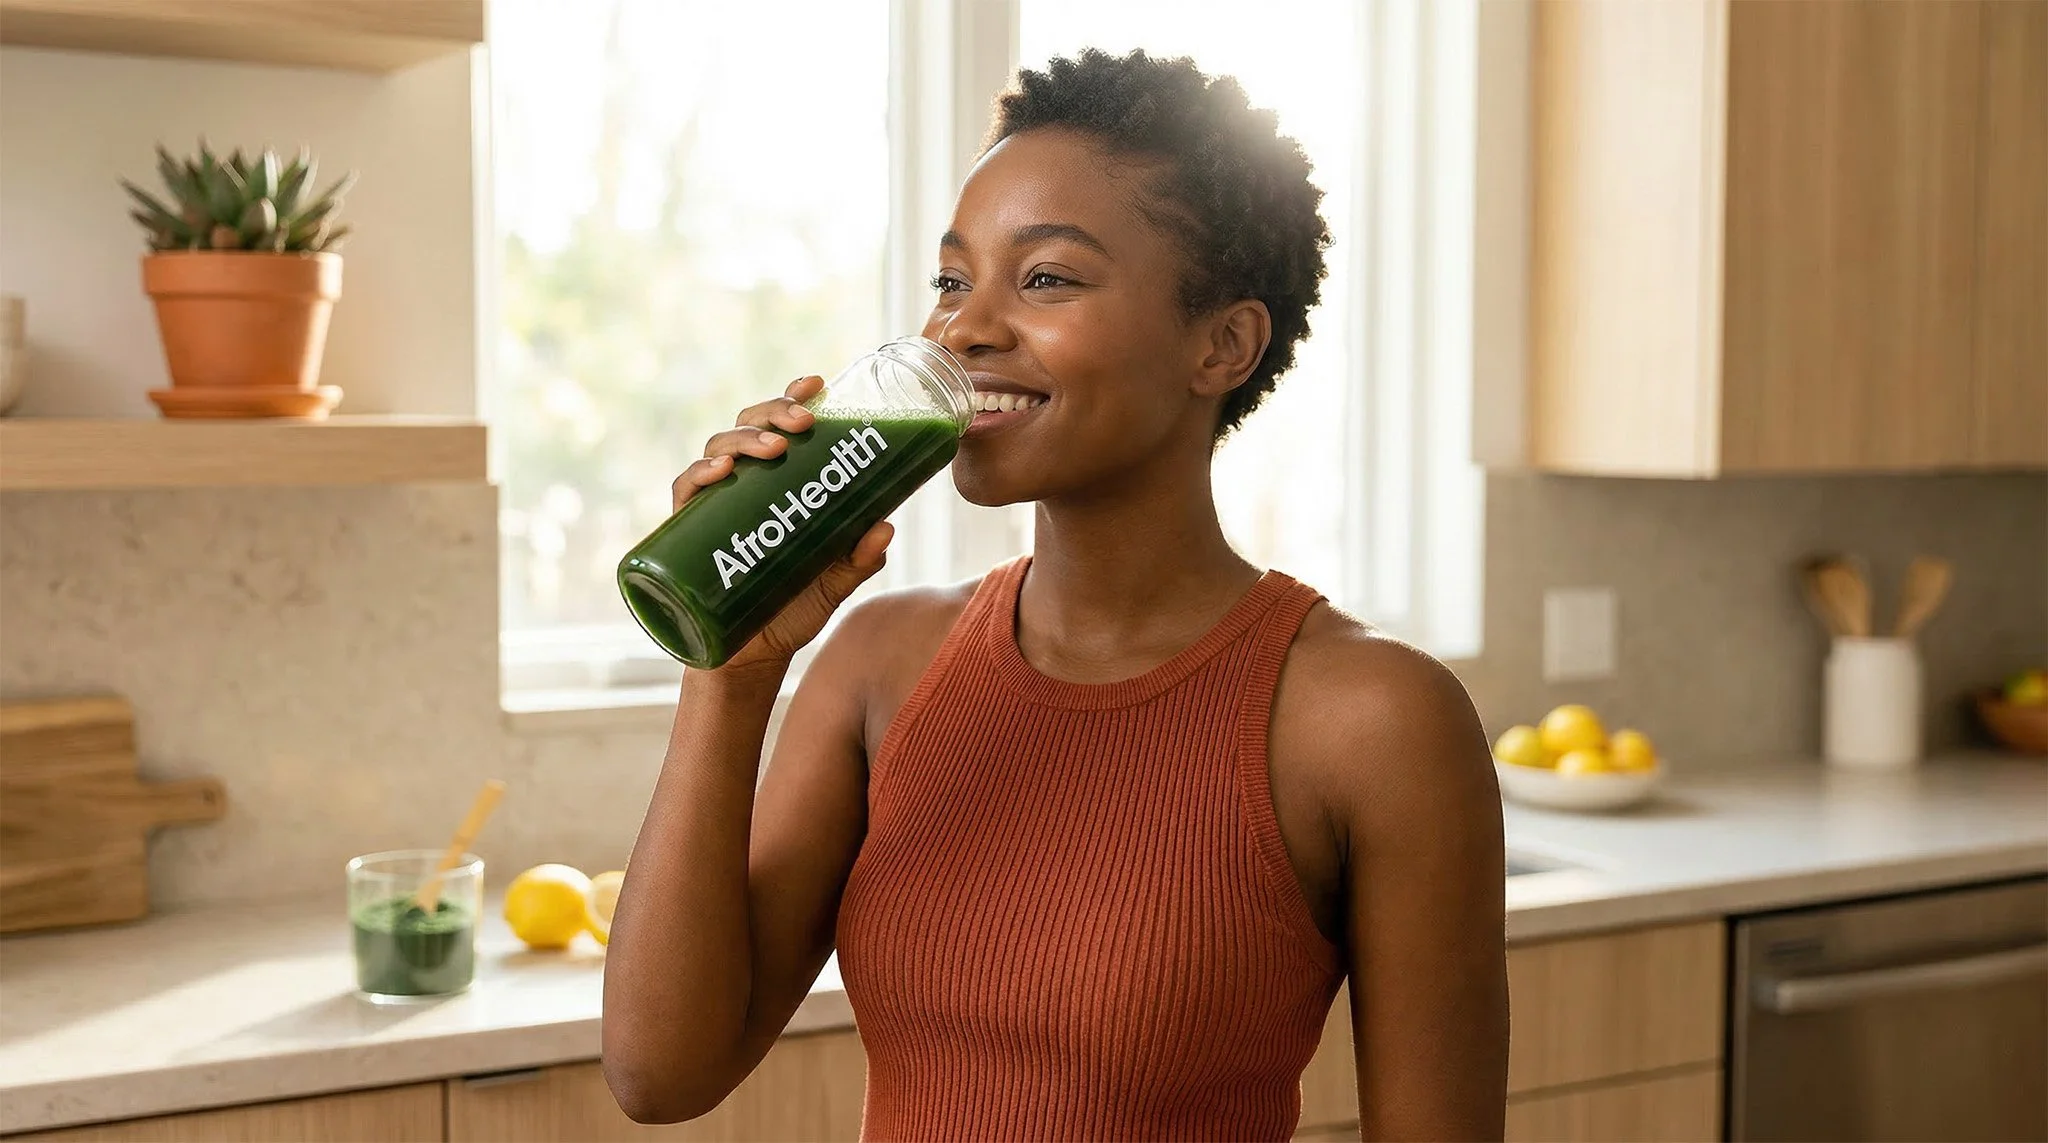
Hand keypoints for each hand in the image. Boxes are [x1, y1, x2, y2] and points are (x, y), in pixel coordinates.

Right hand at [668, 375, 894, 672]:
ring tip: (773, 450)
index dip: (793, 397)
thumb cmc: (793, 609)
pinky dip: (699, 476)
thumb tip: (886, 527)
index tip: (816, 383)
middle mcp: (744, 485)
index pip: (781, 426)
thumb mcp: (836, 582)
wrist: (753, 657)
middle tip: (803, 423)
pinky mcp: (688, 533)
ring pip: (718, 449)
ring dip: (744, 440)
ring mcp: (714, 506)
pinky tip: (719, 474)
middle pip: (750, 427)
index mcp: (778, 483)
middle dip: (774, 414)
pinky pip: (685, 491)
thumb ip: (860, 558)